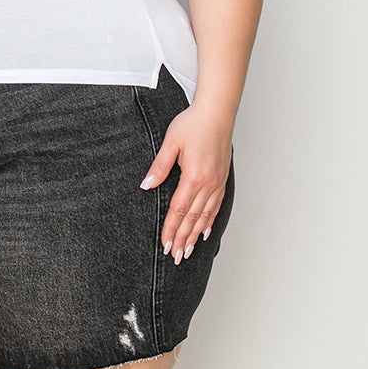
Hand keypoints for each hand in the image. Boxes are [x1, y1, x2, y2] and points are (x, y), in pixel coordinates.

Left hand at [140, 105, 231, 262]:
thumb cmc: (193, 124)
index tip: (165, 244)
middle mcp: (208, 183)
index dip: (171, 229)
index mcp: (194, 176)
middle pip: (193, 218)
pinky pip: (216, 205)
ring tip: (188, 251)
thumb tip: (146, 185)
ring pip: (205, 215)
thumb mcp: (171, 143)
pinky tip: (204, 231)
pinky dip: (209, 221)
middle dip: (183, 239)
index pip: (179, 210)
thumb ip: (159, 167)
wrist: (217, 112)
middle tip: (176, 256)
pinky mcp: (221, 178)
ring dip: (195, 235)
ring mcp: (217, 182)